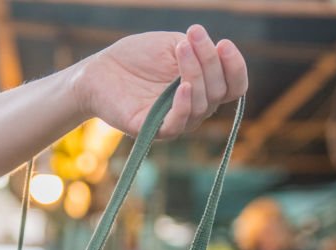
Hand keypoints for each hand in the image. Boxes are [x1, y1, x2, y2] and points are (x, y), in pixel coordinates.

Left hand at [74, 25, 247, 138]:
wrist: (100, 70)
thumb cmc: (137, 57)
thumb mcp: (172, 45)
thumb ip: (197, 51)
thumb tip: (216, 54)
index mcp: (202, 88)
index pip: (233, 87)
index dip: (235, 67)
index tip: (223, 43)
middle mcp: (193, 108)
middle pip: (218, 92)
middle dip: (209, 61)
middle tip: (193, 34)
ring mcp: (174, 120)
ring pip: (201, 106)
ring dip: (196, 73)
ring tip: (182, 47)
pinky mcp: (152, 129)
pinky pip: (177, 125)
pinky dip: (184, 106)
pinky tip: (182, 86)